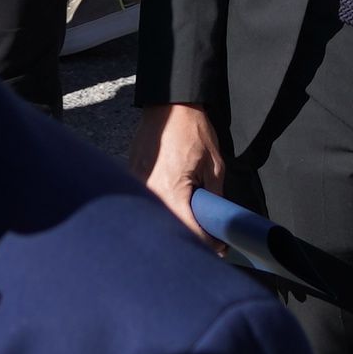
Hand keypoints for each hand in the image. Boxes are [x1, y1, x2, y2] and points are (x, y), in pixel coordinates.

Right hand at [139, 103, 224, 242]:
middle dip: (189, 239)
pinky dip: (162, 211)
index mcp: (171, 191)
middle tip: (208, 240)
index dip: (206, 244)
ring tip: (194, 225)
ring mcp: (137, 186)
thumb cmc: (192, 131)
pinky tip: (177, 209)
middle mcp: (149, 193)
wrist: (168, 105)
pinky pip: (147, 204)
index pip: (187, 231)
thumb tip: (220, 222)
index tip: (220, 248)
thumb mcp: (214, 165)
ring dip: (175, 226)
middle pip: (168, 230)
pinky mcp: (132, 179)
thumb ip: (215, 197)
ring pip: (156, 219)